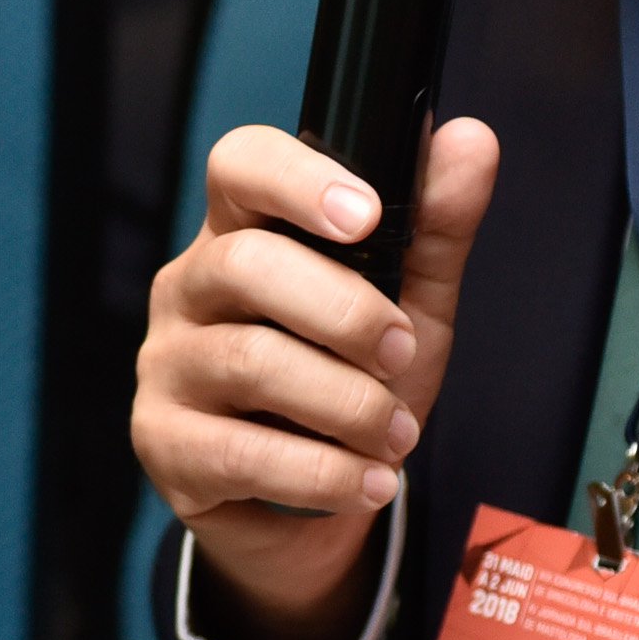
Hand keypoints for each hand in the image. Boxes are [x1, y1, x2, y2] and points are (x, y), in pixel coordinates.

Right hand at [132, 115, 498, 639]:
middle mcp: (188, 287)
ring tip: (398, 435)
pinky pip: (241, 454)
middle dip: (347, 313)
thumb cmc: (353, 378)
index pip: (239, 167)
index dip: (299, 180)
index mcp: (241, 231)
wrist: (317, 500)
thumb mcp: (409, 301)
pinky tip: (366, 480)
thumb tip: (473, 139)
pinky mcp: (165, 445)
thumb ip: (436, 225)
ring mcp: (166, 366)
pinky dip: (322, 472)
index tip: (370, 215)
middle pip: (246, 265)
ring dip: (346, 404)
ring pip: (249, 362)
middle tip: (404, 354)